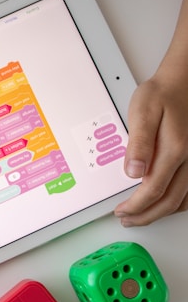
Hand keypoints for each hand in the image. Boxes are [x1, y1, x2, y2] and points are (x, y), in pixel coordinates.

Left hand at [115, 70, 187, 225]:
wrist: (183, 81)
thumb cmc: (162, 94)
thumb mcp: (144, 112)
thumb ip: (139, 143)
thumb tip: (133, 171)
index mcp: (174, 149)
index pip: (153, 190)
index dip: (135, 206)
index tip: (120, 211)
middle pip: (169, 201)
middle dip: (145, 215)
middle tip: (126, 219)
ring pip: (182, 200)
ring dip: (160, 212)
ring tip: (139, 216)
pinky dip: (176, 203)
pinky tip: (162, 203)